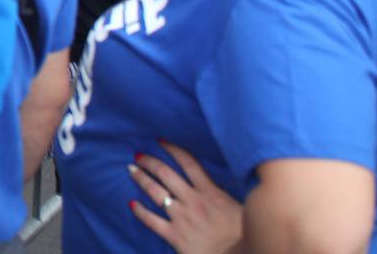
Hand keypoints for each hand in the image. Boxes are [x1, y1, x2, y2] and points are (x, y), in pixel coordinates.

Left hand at [128, 142, 242, 253]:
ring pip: (155, 192)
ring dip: (141, 179)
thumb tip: (223, 184)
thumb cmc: (245, 235)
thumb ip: (225, 195)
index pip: (189, 163)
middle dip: (150, 162)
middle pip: (166, 174)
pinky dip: (140, 211)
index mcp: (210, 192)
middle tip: (138, 156)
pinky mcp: (174, 235)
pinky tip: (131, 204)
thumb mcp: (240, 208)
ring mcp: (182, 217)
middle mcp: (193, 200)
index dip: (173, 150)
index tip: (161, 141)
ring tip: (131, 170)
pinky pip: (151, 220)